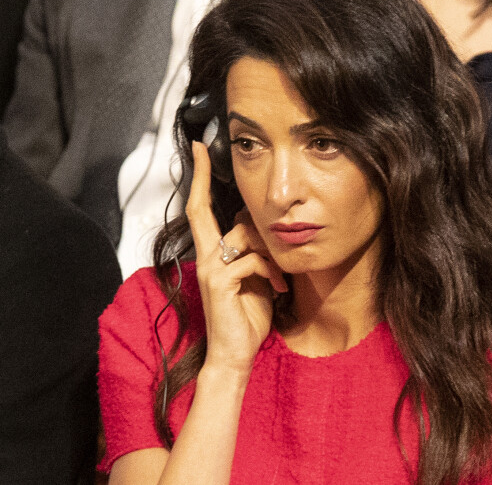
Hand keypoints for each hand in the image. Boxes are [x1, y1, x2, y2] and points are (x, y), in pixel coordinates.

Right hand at [186, 142, 287, 375]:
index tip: (200, 149)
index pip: (200, 209)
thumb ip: (254, 251)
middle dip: (216, 188)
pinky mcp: (220, 281)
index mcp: (212, 254)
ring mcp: (210, 268)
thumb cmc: (248, 314)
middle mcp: (205, 256)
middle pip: (209, 211)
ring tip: (279, 277)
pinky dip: (271, 272)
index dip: (200, 179)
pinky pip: (252, 260)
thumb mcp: (255, 276)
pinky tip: (279, 288)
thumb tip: (265, 228)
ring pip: (244, 235)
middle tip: (223, 178)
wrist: (236, 354)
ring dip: (269, 253)